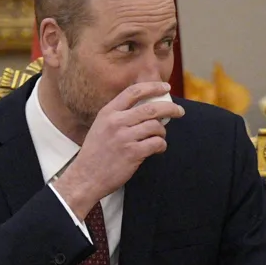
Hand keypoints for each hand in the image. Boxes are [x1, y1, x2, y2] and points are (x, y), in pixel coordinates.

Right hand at [53, 82, 183, 216]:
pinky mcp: (133, 153)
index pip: (133, 92)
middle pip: (151, 108)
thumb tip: (147, 108)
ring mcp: (124, 137)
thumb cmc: (96, 152)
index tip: (165, 87)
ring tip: (159, 138)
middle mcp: (116, 122)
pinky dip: (161, 146)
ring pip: (156, 126)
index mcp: (108, 112)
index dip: (152, 87)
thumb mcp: (101, 126)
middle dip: (170, 108)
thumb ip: (119, 115)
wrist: (86, 177)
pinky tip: (157, 149)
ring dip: (162, 132)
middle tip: (180, 111)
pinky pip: (157, 143)